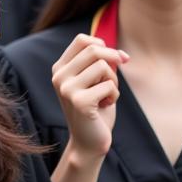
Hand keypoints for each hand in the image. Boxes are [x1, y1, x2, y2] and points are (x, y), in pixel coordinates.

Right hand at [51, 35, 127, 159]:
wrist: (89, 141)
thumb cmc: (95, 109)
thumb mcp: (95, 81)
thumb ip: (101, 64)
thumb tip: (122, 54)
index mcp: (60, 69)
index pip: (82, 40)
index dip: (104, 45)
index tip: (117, 59)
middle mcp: (59, 77)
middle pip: (94, 49)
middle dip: (113, 60)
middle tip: (114, 79)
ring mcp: (67, 89)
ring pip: (103, 66)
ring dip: (113, 80)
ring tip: (107, 95)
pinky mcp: (79, 102)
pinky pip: (109, 85)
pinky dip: (114, 95)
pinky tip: (105, 106)